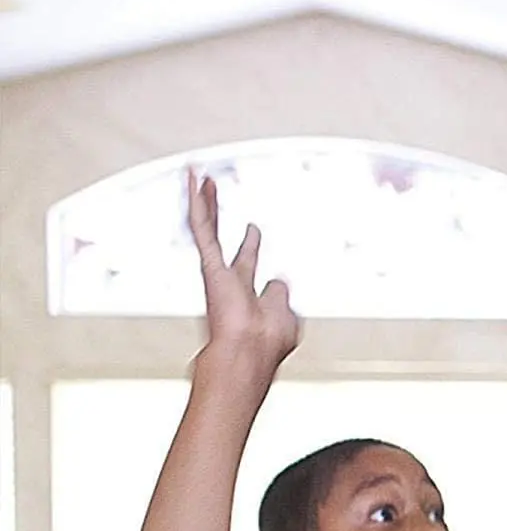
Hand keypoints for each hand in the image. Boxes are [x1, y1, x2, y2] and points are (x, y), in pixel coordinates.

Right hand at [186, 170, 300, 386]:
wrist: (247, 355)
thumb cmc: (267, 345)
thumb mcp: (286, 317)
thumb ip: (282, 296)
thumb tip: (279, 280)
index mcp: (247, 294)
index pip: (247, 263)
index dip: (250, 246)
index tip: (252, 231)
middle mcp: (227, 280)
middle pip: (219, 237)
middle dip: (218, 216)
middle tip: (213, 193)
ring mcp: (216, 271)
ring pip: (206, 227)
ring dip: (204, 200)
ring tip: (199, 175)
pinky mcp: (209, 265)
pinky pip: (202, 226)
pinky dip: (198, 200)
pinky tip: (194, 177)